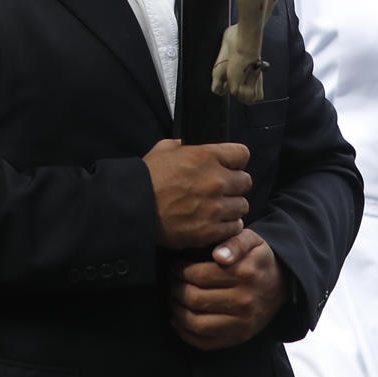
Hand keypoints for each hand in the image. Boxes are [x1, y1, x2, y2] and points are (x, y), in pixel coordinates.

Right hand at [143, 138, 251, 252]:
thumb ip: (186, 146)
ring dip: (232, 207)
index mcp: (206, 156)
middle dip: (234, 185)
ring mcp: (214, 207)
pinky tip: (215, 222)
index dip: (235, 161)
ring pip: (242, 206)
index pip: (242, 154)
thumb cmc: (145, 179)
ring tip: (217, 208)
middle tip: (222, 190)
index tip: (229, 166)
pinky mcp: (209, 230)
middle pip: (245, 181)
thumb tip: (195, 146)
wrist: (132, 209)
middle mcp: (215, 180)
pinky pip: (234, 227)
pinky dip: (227, 226)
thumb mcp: (164, 150)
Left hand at [169, 226, 284, 350]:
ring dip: (177, 311)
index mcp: (245, 273)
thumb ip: (234, 241)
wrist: (282, 287)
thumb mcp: (251, 241)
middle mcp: (244, 301)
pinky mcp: (238, 338)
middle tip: (173, 282)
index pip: (198, 275)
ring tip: (174, 299)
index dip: (180, 271)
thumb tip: (218, 255)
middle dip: (176, 289)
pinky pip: (204, 342)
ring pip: (195, 322)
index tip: (176, 267)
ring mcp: (241, 323)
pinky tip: (178, 320)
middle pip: (194, 298)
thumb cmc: (257, 260)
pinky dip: (184, 333)